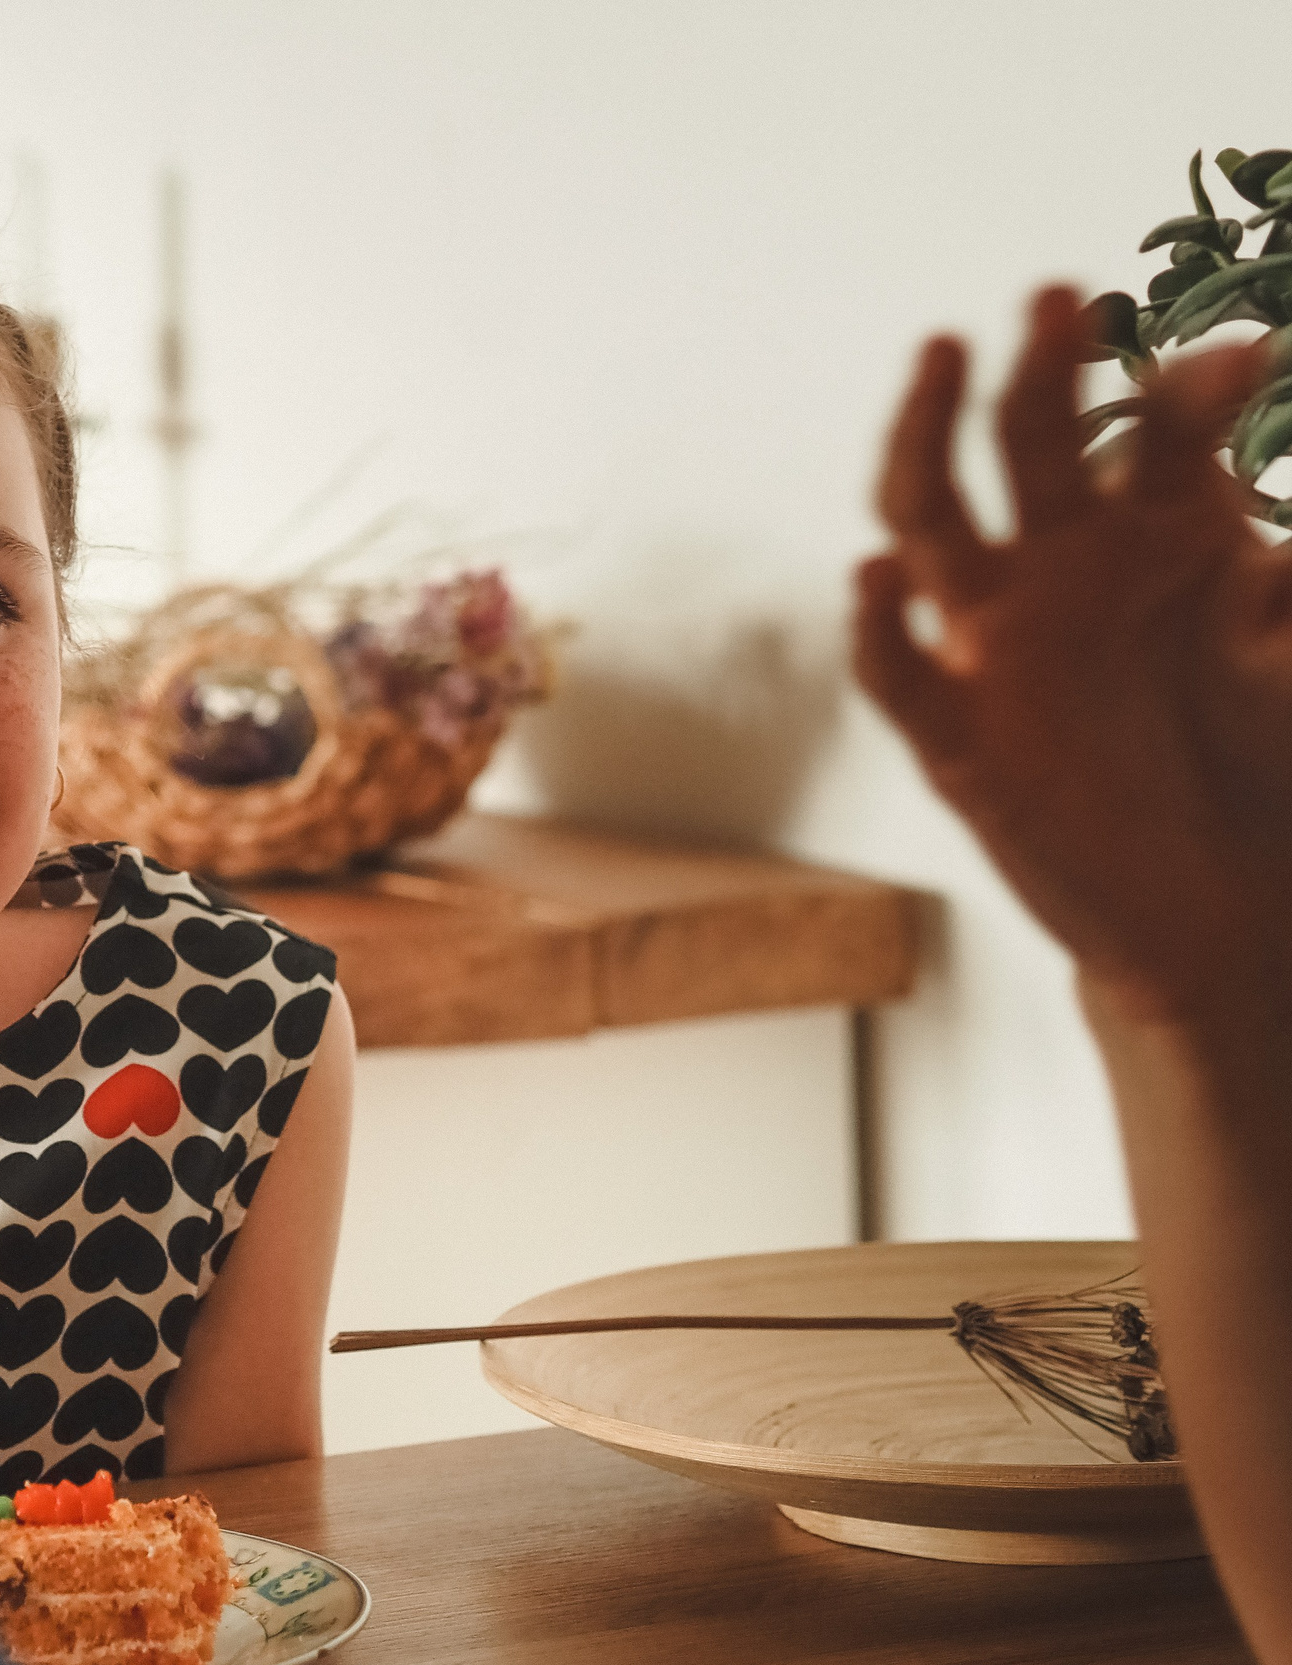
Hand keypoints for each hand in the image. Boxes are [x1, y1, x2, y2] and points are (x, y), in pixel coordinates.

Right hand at [857, 286, 1291, 1027]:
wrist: (1226, 904)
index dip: (1187, 395)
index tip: (1245, 358)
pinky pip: (898, 674)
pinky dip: (880, 626)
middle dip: (1041, 369)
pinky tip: (877, 576)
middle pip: (1029, 443)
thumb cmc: (1265, 766)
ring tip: (942, 358)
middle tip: (1059, 297)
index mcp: (1155, 538)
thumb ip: (1271, 592)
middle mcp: (1065, 574)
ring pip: (933, 520)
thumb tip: (1255, 471)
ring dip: (927, 438)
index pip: (1155, 436)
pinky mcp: (958, 737)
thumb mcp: (1288, 657)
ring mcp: (999, 647)